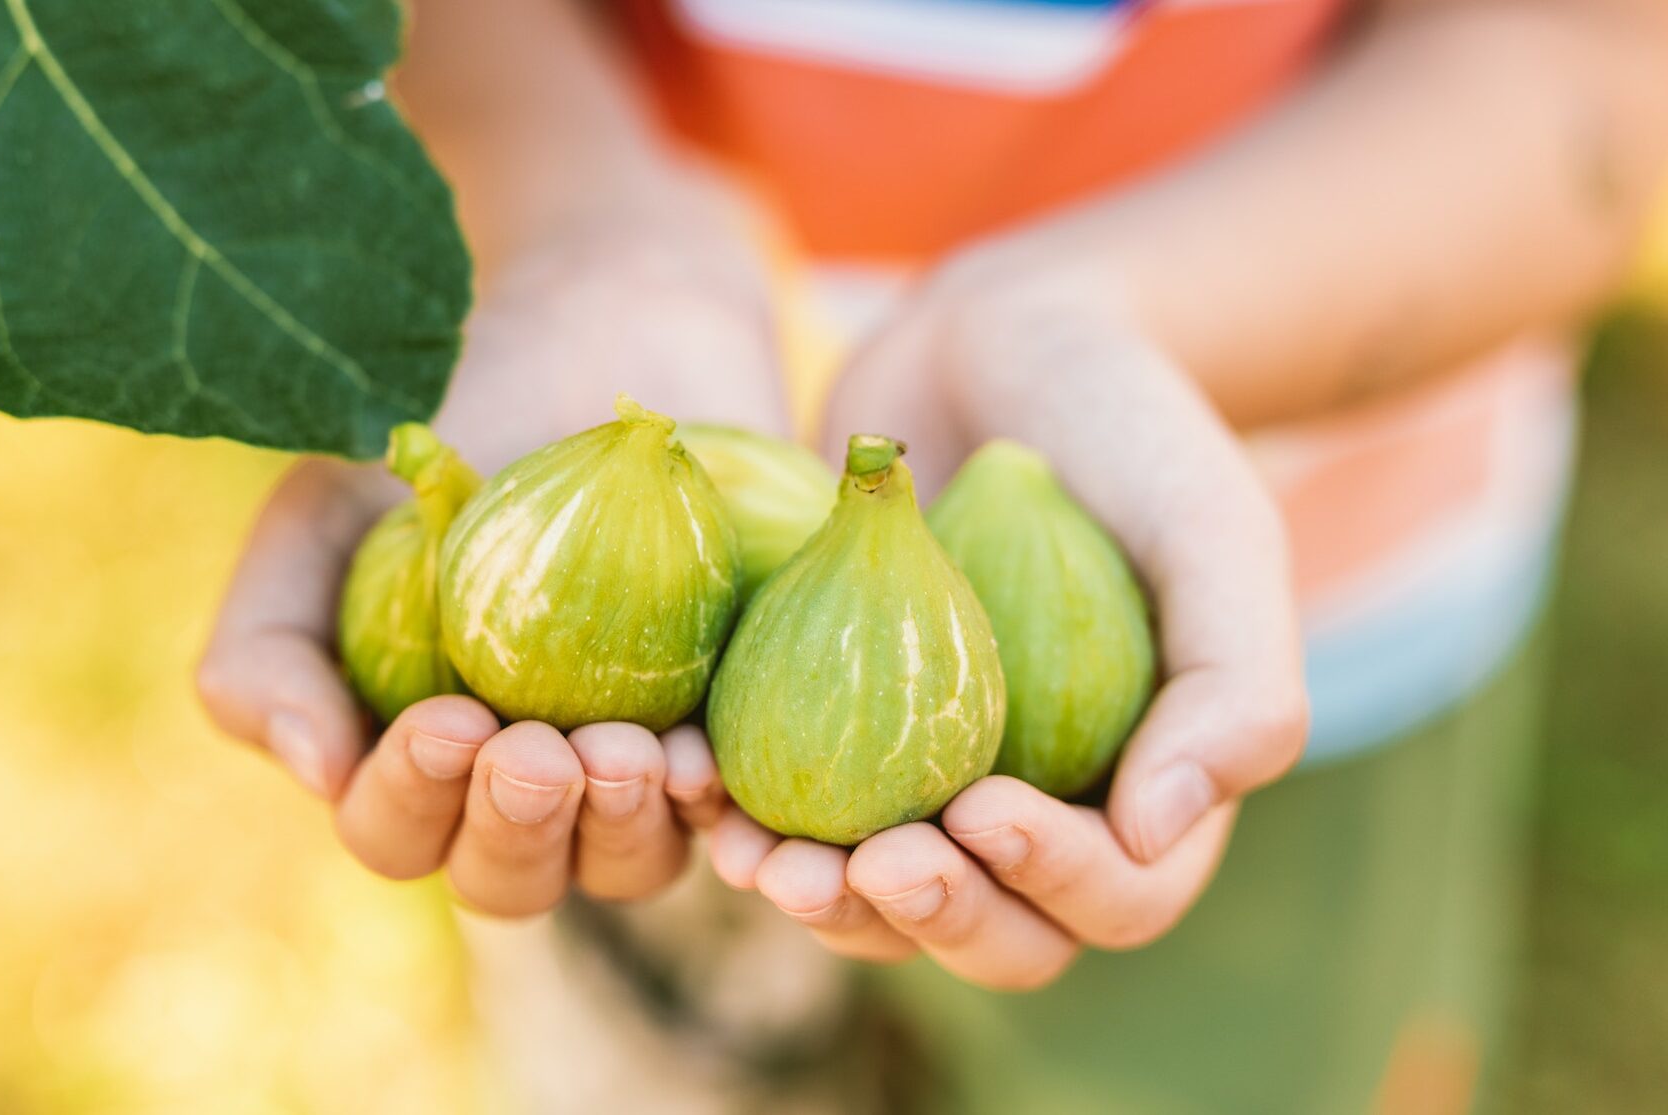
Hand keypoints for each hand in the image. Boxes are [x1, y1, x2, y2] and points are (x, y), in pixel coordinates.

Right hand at [198, 181, 779, 916]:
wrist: (603, 326)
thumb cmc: (447, 426)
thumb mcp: (325, 514)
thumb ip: (269, 641)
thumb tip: (316, 769)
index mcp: (414, 752)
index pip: (398, 829)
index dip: (413, 801)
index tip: (445, 722)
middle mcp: (522, 782)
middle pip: (510, 875)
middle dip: (517, 831)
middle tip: (536, 752)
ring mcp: (633, 761)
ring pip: (625, 864)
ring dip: (619, 830)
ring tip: (628, 752)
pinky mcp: (733, 721)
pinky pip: (732, 804)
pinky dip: (715, 801)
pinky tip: (704, 756)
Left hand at [710, 263, 1309, 986]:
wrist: (1005, 344)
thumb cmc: (1131, 429)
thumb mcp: (1212, 530)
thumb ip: (1233, 681)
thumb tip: (1162, 834)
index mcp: (1151, 793)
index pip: (1117, 896)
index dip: (1056, 884)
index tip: (981, 810)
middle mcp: (1041, 811)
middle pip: (995, 934)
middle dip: (930, 918)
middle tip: (864, 867)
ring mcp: (931, 782)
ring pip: (881, 903)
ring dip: (823, 904)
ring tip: (757, 860)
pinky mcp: (836, 731)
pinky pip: (795, 812)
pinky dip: (750, 822)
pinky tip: (701, 793)